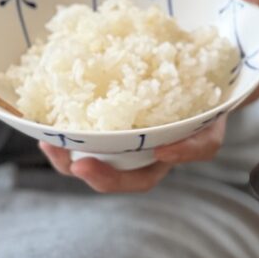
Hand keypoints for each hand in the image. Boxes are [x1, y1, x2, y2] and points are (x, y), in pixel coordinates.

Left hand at [39, 114, 226, 193]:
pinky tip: (47, 115)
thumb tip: (164, 153)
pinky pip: (79, 121)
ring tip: (46, 137)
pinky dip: (61, 121)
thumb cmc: (207, 109)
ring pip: (84, 150)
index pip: (133, 180)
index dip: (109, 180)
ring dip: (61, 147)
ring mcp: (118, 133)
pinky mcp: (105, 110)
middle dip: (73, 165)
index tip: (86, 167)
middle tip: (54, 150)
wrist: (205, 77)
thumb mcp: (212, 130)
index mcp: (156, 160)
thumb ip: (200, 146)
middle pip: (99, 170)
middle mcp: (133, 152)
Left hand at [40, 0, 258, 192]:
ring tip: (53, 150)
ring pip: (118, 163)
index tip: (164, 147)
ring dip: (83, 163)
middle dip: (116, 176)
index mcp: (213, 116)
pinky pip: (97, 138)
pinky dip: (72, 139)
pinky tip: (43, 128)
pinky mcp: (123, 118)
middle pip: (150, 169)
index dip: (185, 150)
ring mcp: (148, 129)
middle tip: (85, 166)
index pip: (204, 143)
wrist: (229, 40)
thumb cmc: (248, 32)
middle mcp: (178, 132)